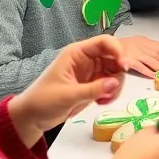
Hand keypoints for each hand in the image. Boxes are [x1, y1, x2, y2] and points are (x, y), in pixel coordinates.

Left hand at [9, 35, 127, 147]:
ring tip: (104, 99)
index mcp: (77, 53)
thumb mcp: (69, 95)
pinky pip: (111, 85)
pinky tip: (101, 102)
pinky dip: (112, 93)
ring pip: (115, 72)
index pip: (104, 42)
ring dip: (116, 86)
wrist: (33, 117)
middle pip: (114, 57)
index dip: (117, 50)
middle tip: (115, 88)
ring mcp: (92, 72)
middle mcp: (87, 59)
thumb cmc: (44, 100)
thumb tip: (116, 82)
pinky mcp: (94, 85)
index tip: (124, 66)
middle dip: (119, 72)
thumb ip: (93, 89)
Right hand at [117, 36, 158, 76]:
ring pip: (152, 60)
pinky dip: (148, 71)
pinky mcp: (127, 61)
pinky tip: (156, 76)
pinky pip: (140, 67)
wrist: (103, 47)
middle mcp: (141, 45)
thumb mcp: (137, 45)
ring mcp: (134, 53)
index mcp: (144, 41)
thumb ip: (149, 51)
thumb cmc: (121, 48)